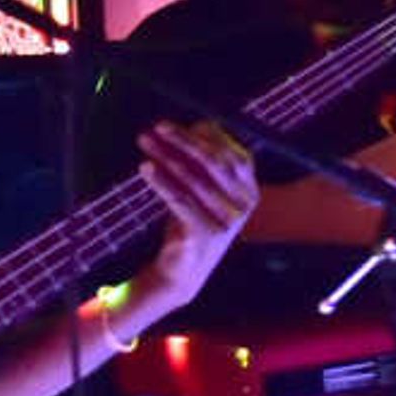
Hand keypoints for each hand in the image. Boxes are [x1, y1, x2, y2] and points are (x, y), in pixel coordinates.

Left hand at [128, 121, 259, 315]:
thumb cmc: (192, 222)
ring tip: (145, 141)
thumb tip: (190, 128)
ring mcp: (227, 221)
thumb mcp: (202, 191)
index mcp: (250, 190)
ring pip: (194, 179)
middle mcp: (244, 205)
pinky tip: (145, 168)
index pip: (233, 153)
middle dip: (185, 140)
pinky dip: (161, 182)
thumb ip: (202, 164)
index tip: (176, 125)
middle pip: (214, 163)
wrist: (184, 270)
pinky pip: (180, 200)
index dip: (206, 136)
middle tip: (159, 126)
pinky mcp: (204, 234)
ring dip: (167, 156)